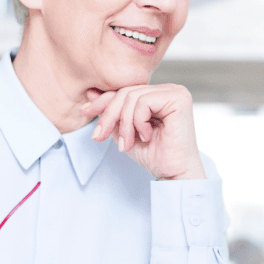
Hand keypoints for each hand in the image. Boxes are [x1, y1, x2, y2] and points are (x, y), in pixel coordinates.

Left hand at [81, 84, 205, 180]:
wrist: (174, 174)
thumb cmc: (154, 155)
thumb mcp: (124, 131)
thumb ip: (111, 113)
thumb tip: (91, 93)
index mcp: (157, 94)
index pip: (124, 90)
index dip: (103, 101)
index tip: (85, 112)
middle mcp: (168, 89)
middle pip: (125, 91)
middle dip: (109, 115)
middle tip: (101, 137)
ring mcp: (174, 92)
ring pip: (132, 96)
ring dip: (124, 124)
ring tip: (128, 143)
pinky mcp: (178, 98)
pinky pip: (143, 102)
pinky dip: (138, 122)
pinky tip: (147, 136)